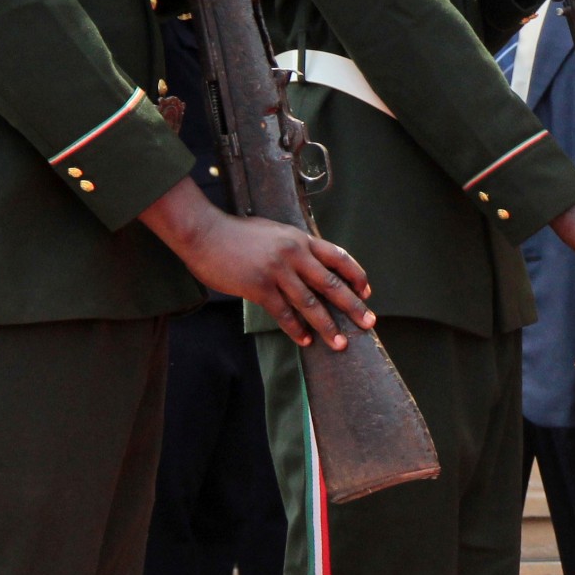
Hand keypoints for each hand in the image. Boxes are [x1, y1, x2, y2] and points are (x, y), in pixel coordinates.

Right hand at [139, 178, 373, 348]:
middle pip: (331, 283)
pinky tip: (305, 340)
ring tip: (339, 343)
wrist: (205, 233)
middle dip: (353, 306)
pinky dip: (295, 329)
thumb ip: (294, 246)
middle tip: (368, 323)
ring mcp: (277, 271)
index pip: (338, 256)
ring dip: (327, 325)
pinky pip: (282, 312)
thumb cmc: (237, 233)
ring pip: (310, 303)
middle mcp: (294, 254)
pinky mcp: (258, 286)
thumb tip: (309, 261)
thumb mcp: (275, 232)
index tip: (367, 292)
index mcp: (301, 239)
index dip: (355, 275)